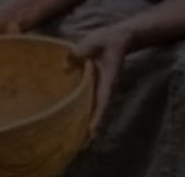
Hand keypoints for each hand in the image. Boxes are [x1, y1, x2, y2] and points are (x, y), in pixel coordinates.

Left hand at [69, 26, 133, 142]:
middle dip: (92, 130)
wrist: (119, 38)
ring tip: (78, 141)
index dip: (97, 118)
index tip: (91, 133)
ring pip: (96, 110)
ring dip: (88, 124)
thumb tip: (65, 65)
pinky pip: (91, 102)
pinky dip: (85, 113)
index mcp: (108, 80)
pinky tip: (75, 121)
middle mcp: (106, 88)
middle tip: (81, 146)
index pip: (103, 102)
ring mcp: (102, 88)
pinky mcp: (97, 85)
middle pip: (100, 113)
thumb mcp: (93, 42)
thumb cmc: (107, 40)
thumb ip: (80, 52)